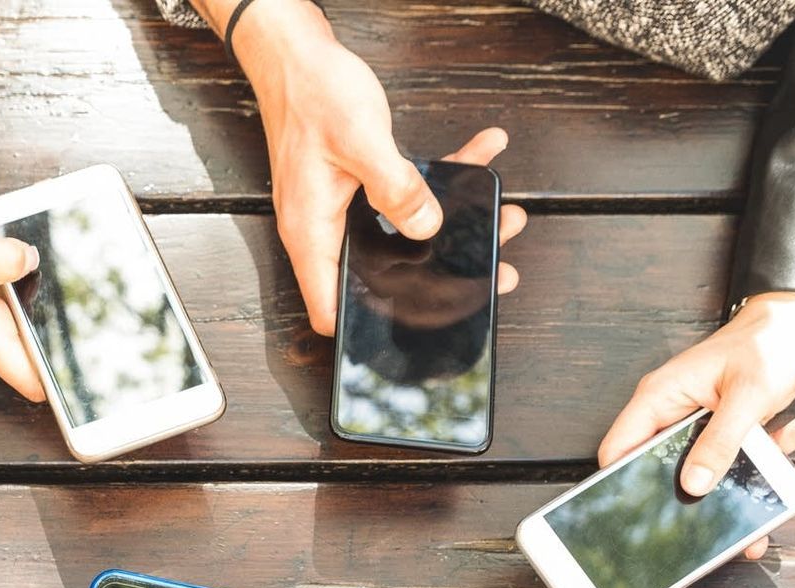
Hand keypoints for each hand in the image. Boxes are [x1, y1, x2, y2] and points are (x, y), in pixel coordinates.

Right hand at [228, 0, 523, 334]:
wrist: (293, 52)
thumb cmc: (311, 92)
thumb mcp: (362, 141)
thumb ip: (397, 188)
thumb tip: (428, 227)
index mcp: (313, 233)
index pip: (331, 308)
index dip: (367, 327)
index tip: (418, 327)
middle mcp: (325, 229)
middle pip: (384, 274)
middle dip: (438, 271)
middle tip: (492, 268)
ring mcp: (343, 209)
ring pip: (404, 234)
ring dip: (454, 222)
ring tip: (501, 213)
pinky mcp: (358, 186)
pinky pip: (406, 194)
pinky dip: (443, 178)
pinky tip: (480, 156)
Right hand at [597, 292, 794, 558]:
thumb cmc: (767, 342)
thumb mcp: (747, 395)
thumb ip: (720, 441)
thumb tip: (694, 484)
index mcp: (659, 397)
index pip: (619, 448)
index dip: (621, 482)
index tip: (639, 510)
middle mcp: (672, 412)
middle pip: (659, 466)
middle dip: (687, 492)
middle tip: (711, 512)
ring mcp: (697, 423)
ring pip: (700, 469)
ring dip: (733, 479)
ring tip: (763, 483)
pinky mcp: (722, 430)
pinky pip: (731, 459)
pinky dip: (760, 462)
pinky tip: (788, 438)